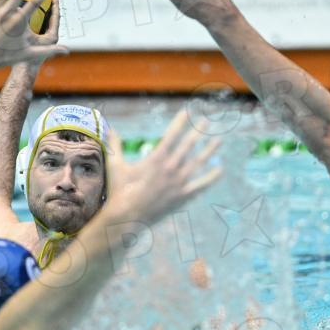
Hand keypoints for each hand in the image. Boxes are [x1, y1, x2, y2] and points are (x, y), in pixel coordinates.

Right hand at [104, 110, 221, 224]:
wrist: (127, 218)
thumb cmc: (119, 191)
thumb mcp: (115, 166)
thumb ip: (115, 145)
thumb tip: (109, 128)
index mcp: (155, 159)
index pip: (171, 135)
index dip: (180, 122)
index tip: (187, 111)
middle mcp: (170, 169)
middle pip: (188, 146)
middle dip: (197, 131)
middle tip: (206, 120)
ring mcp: (178, 183)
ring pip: (197, 163)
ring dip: (209, 150)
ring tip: (218, 139)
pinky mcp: (182, 197)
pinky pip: (200, 185)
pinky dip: (211, 177)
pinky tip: (220, 169)